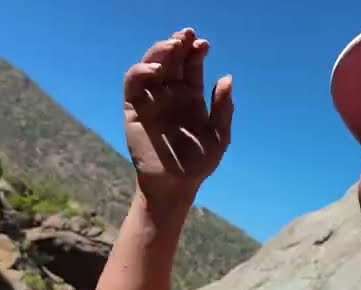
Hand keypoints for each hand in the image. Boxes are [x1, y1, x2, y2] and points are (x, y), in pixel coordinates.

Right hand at [122, 28, 233, 211]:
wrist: (175, 185)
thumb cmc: (199, 163)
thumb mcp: (219, 135)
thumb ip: (223, 108)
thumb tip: (227, 78)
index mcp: (192, 96)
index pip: (191, 65)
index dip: (196, 52)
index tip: (204, 45)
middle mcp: (171, 93)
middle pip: (171, 60)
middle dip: (178, 44)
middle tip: (186, 34)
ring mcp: (152, 99)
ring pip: (151, 65)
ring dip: (160, 52)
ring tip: (172, 46)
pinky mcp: (134, 108)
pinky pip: (133, 83)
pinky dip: (141, 71)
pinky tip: (155, 69)